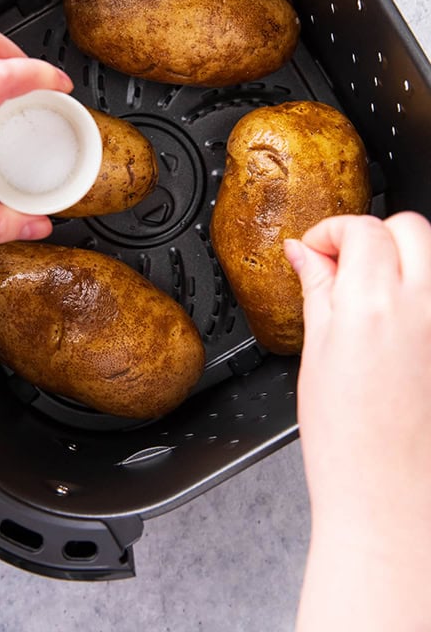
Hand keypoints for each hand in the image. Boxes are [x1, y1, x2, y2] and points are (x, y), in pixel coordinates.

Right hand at [284, 212, 430, 628]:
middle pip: (410, 229)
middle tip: (346, 268)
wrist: (390, 496)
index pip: (362, 230)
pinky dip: (422, 299)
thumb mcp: (317, 356)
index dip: (332, 233)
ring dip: (406, 263)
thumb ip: (318, 293)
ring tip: (376, 298)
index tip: (316, 251)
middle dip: (374, 238)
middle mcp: (425, 308)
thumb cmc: (349, 443)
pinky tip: (402, 329)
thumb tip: (305, 255)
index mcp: (374, 305)